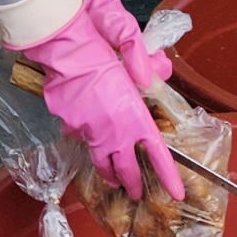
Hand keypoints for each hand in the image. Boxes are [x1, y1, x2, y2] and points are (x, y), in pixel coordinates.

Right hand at [32, 15, 183, 199]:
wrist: (59, 44)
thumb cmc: (94, 42)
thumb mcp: (129, 43)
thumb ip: (144, 61)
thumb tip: (157, 70)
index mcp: (134, 114)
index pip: (157, 153)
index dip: (168, 176)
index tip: (176, 193)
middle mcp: (113, 129)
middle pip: (124, 168)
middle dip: (131, 184)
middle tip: (135, 193)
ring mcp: (88, 130)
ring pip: (98, 157)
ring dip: (106, 170)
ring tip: (111, 177)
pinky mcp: (68, 124)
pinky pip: (78, 132)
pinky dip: (83, 132)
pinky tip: (83, 123)